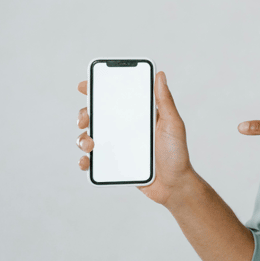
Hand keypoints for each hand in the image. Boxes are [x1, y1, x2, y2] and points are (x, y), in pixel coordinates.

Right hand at [76, 71, 194, 206]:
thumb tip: (160, 75)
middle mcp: (125, 129)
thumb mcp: (172, 124)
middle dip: (85, 114)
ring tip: (90, 144)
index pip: (116, 98)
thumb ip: (165, 101)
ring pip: (91, 137)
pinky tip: (86, 161)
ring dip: (83, 138)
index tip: (86, 85)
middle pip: (97, 116)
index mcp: (138, 115)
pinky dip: (85, 160)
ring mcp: (117, 146)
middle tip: (85, 118)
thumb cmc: (177, 154)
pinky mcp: (113, 164)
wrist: (174, 185)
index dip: (99, 89)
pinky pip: (93, 161)